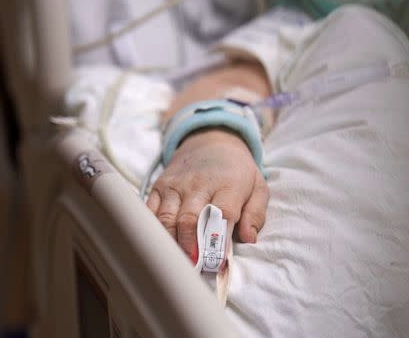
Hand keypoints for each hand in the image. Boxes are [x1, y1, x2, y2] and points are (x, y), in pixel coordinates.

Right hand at [146, 127, 268, 262]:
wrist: (211, 140)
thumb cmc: (237, 171)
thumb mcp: (257, 187)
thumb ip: (255, 214)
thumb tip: (249, 239)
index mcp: (228, 184)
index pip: (222, 215)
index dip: (219, 241)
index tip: (218, 263)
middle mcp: (198, 184)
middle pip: (190, 219)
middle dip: (190, 247)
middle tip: (194, 268)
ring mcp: (176, 185)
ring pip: (166, 218)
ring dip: (170, 243)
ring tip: (177, 263)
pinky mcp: (159, 186)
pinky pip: (150, 211)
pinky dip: (152, 230)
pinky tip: (158, 246)